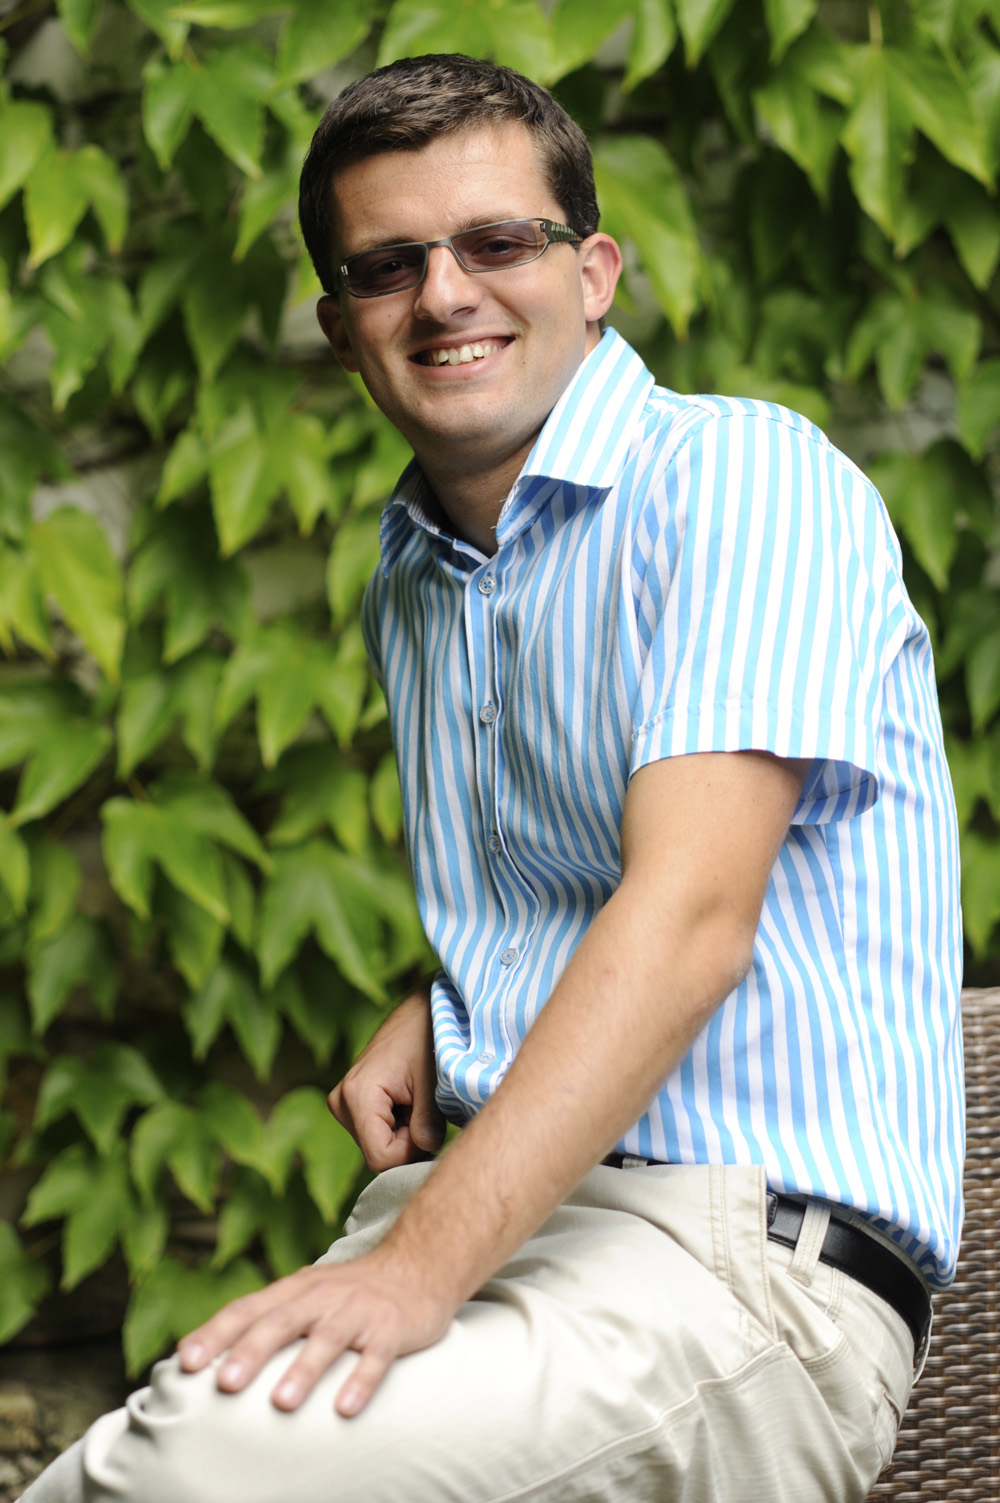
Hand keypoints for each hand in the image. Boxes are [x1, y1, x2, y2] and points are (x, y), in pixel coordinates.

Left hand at [176, 1247, 452, 1416]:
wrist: (416, 1265)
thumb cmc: (346, 1294)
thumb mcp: (303, 1296)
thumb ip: (260, 1320)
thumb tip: (195, 1354)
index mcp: (295, 1289)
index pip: (248, 1308)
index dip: (217, 1333)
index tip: (186, 1361)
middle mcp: (323, 1295)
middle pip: (282, 1321)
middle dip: (252, 1351)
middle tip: (224, 1384)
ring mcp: (358, 1310)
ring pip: (328, 1338)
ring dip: (304, 1369)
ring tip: (281, 1403)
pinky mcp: (392, 1328)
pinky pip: (376, 1356)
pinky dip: (361, 1380)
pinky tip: (345, 1408)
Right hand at [328, 989, 445, 1169]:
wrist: (420, 1013)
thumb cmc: (427, 1040)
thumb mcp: (432, 1085)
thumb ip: (427, 1126)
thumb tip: (426, 1153)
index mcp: (357, 1096)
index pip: (381, 1158)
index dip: (410, 1153)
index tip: (428, 1127)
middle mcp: (341, 1101)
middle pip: (378, 1153)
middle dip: (407, 1142)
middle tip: (424, 1108)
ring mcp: (342, 1102)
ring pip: (377, 1145)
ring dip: (403, 1134)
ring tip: (415, 1100)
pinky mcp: (349, 1102)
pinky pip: (375, 1133)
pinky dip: (397, 1125)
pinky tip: (406, 1101)